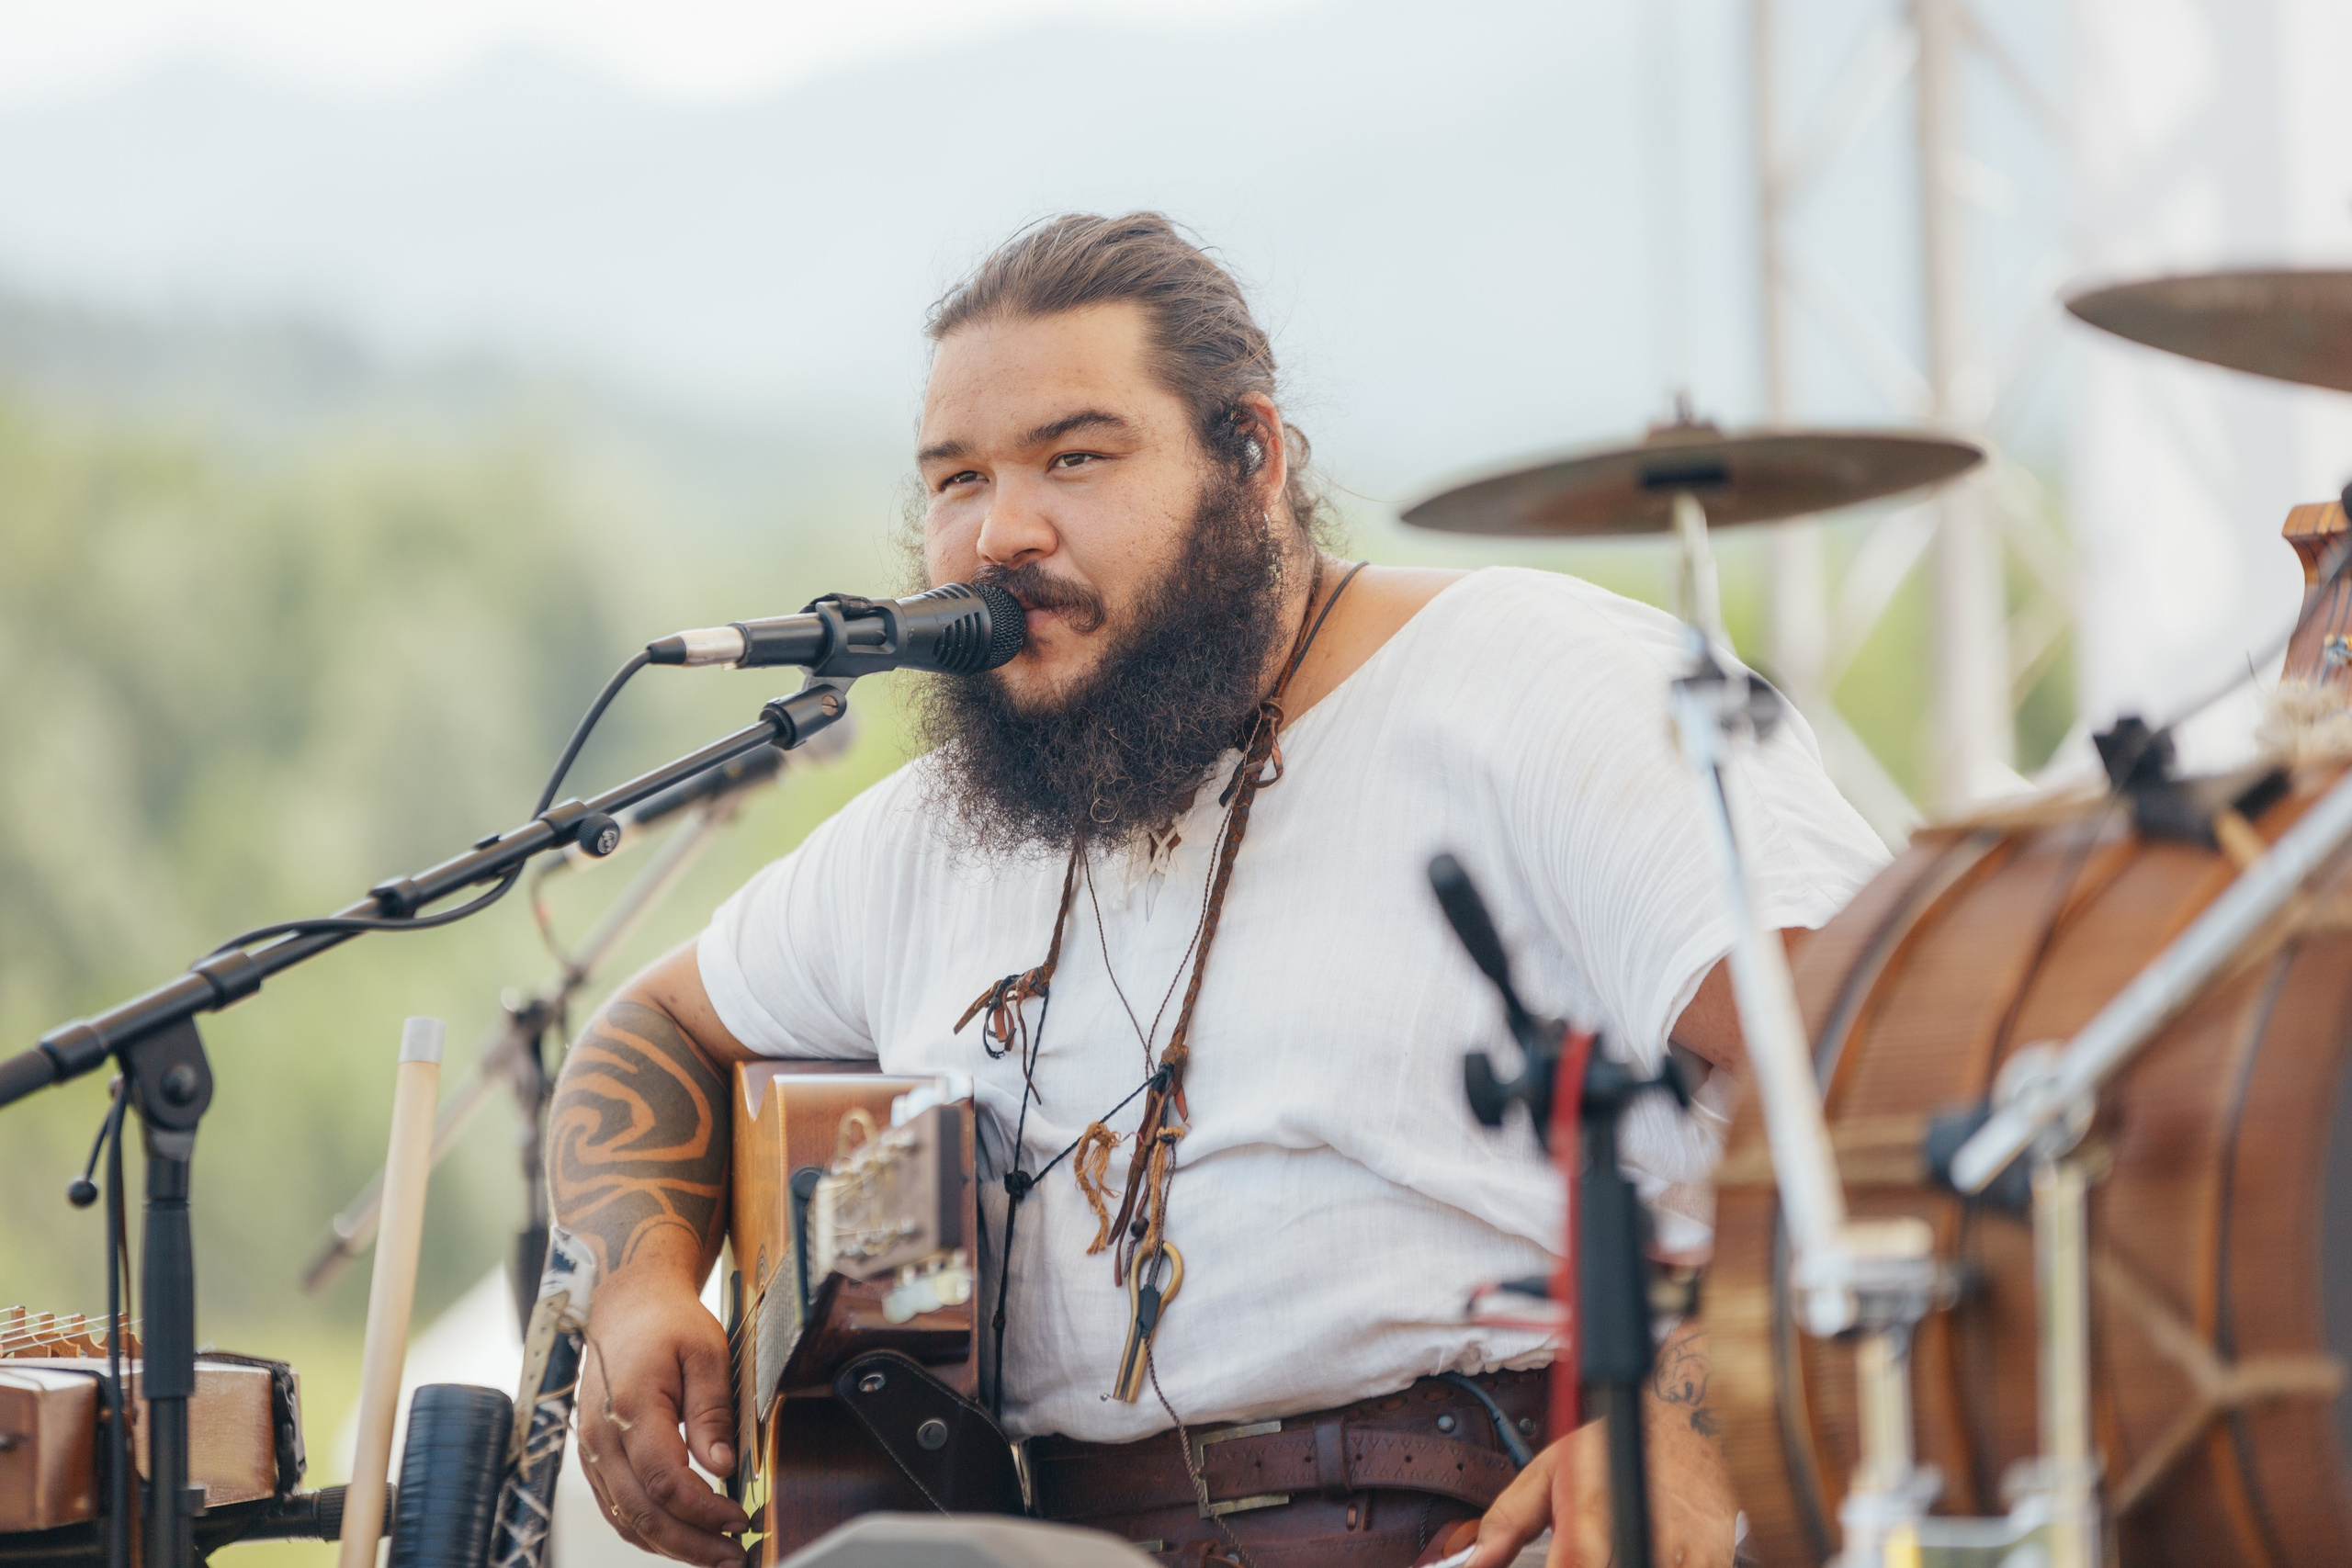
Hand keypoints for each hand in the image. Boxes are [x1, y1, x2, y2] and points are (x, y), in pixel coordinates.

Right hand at [575, 1268, 749, 1566]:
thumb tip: (723, 1466)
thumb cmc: (666, 1322)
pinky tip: (683, 1537)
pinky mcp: (592, 1458)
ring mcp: (590, 1451)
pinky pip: (616, 1508)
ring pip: (625, 1519)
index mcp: (630, 1408)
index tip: (741, 1522)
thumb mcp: (705, 1351)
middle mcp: (600, 1437)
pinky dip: (648, 1530)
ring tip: (716, 1556)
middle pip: (642, 1513)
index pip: (665, 1482)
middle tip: (735, 1558)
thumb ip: (712, 1411)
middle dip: (691, 1545)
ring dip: (670, 1546)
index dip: (704, 1512)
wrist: (624, 1304)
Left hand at [1422, 1327, 1736, 1567]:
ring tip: (1608, 1550)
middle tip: (1579, 1556)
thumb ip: (1507, 1520)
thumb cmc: (1614, 1446)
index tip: (1551, 1567)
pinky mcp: (1714, 1559)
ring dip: (1620, 1564)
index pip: (1573, 1566)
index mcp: (1592, 1509)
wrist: (1690, 1419)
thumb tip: (1473, 1561)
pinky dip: (1657, 1566)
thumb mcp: (1550, 1470)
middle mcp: (1640, 1530)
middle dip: (1586, 1567)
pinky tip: (1641, 1551)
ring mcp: (1682, 1549)